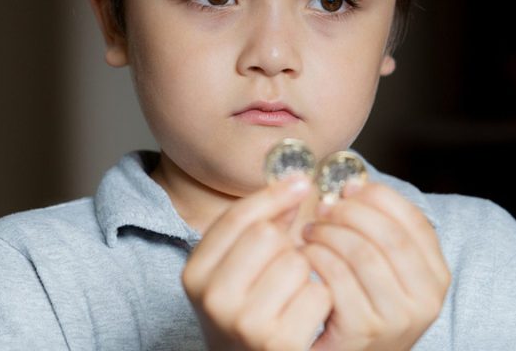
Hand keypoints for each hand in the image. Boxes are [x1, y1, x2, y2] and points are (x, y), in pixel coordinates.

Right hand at [182, 175, 333, 349]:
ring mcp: (247, 324)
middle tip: (282, 266)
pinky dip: (321, 300)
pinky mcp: (281, 344)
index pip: (237, 217)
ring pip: (298, 262)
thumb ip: (257, 226)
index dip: (274, 194)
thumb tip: (296, 184)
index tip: (301, 182)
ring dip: (306, 273)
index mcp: (195, 274)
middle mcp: (215, 299)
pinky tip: (306, 314)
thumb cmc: (244, 312)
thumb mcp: (231, 270)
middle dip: (286, 244)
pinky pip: (319, 293)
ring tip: (292, 293)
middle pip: (269, 235)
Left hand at [302, 182, 450, 350]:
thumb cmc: (362, 307)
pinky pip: (338, 277)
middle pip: (388, 234)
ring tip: (311, 232)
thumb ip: (380, 231)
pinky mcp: (365, 330)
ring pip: (362, 252)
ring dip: (329, 233)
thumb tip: (353, 186)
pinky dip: (317, 258)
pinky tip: (305, 256)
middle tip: (324, 209)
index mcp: (436, 276)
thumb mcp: (386, 270)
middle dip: (350, 213)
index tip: (348, 188)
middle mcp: (425, 300)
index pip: (413, 221)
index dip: (378, 197)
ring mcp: (397, 318)